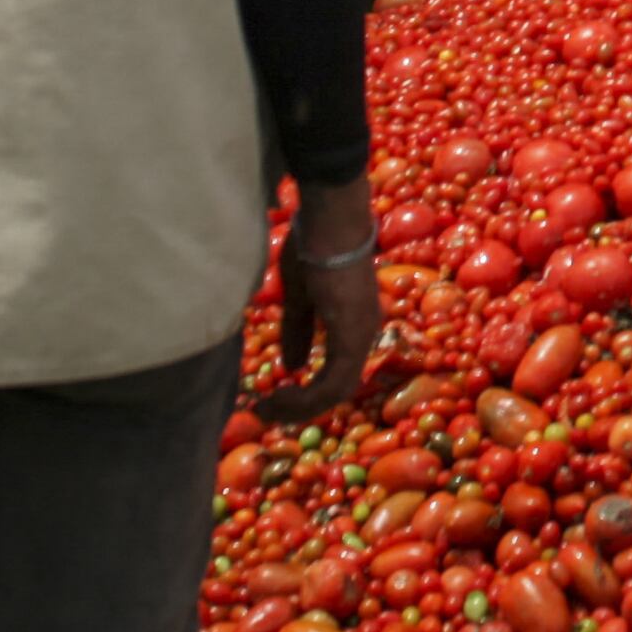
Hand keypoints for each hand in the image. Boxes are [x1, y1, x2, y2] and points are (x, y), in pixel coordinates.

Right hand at [256, 179, 383, 424]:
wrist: (330, 219)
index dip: (306, 396)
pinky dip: (307, 396)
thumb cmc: (315, 248)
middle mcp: (365, 333)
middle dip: (299, 407)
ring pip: (336, 391)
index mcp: (355, 324)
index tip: (273, 400)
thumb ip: (299, 332)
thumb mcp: (300, 297)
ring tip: (267, 408)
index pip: (336, 376)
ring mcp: (362, 334)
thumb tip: (293, 366)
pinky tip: (280, 395)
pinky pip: (334, 381)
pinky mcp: (352, 332)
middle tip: (266, 412)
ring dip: (300, 406)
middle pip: (337, 390)